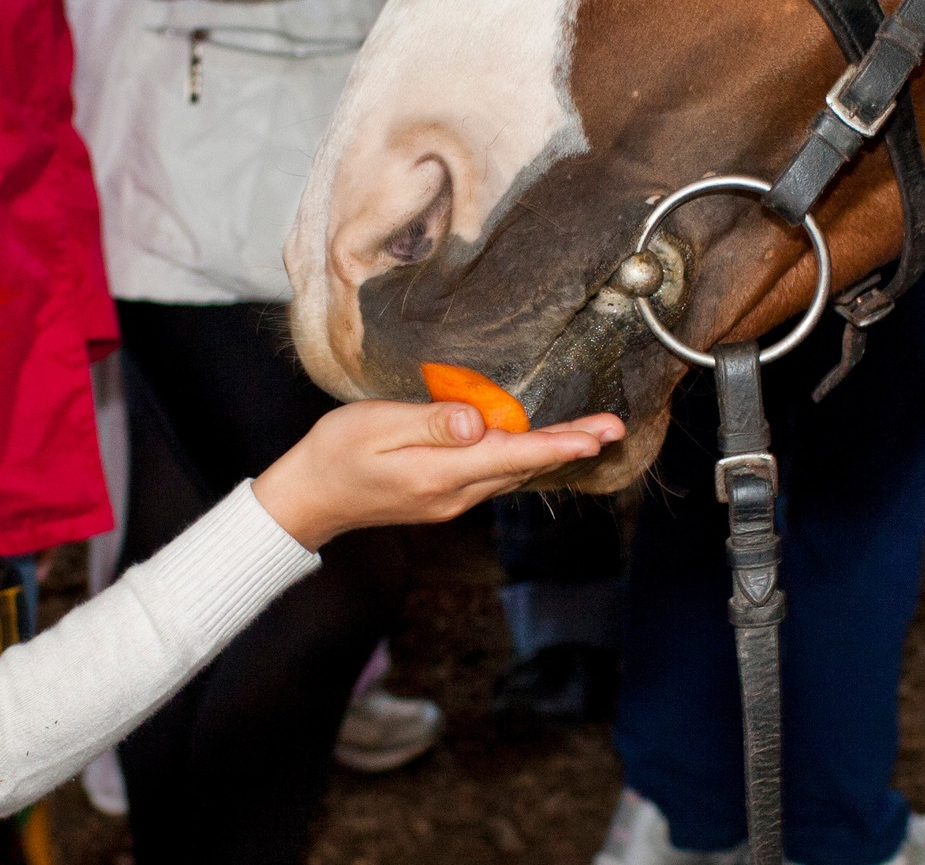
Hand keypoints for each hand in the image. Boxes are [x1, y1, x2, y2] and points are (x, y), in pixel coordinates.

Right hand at [251, 400, 623, 550]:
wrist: (310, 498)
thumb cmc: (336, 452)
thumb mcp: (377, 427)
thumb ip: (430, 424)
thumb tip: (477, 424)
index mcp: (440, 474)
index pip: (511, 455)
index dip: (557, 443)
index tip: (597, 436)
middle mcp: (454, 494)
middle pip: (522, 465)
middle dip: (569, 445)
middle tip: (613, 428)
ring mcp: (451, 501)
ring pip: (511, 472)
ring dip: (551, 452)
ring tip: (591, 434)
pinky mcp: (444, 497)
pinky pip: (494, 475)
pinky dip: (522, 457)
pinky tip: (537, 445)